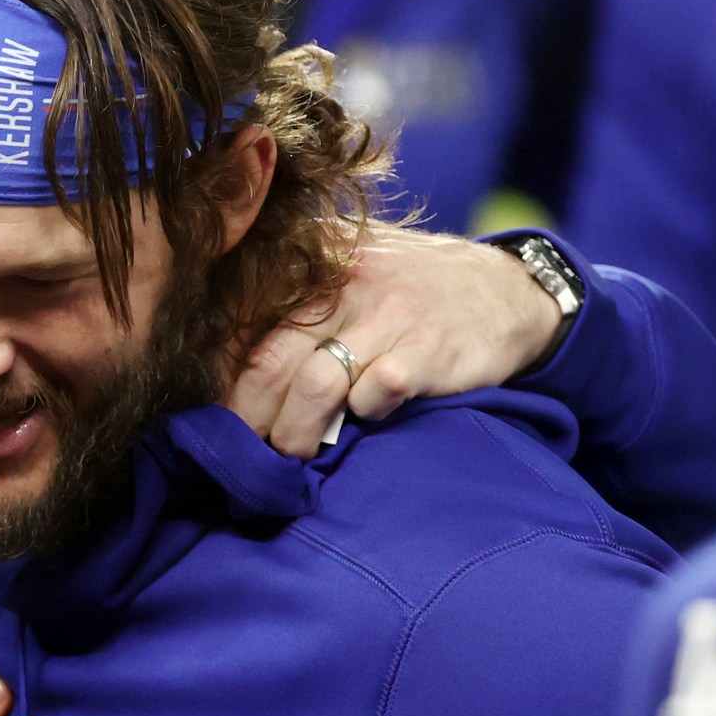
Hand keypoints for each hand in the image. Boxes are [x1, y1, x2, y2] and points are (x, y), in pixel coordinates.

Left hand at [223, 227, 566, 457]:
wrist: (507, 291)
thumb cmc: (410, 293)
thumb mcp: (350, 272)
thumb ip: (294, 304)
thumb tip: (223, 364)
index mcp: (316, 259)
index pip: (244, 316)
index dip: (219, 373)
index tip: (208, 413)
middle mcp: (346, 279)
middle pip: (270, 360)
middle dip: (247, 418)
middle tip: (238, 453)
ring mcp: (390, 312)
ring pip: (316, 385)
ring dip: (295, 434)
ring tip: (290, 456)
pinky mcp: (428, 349)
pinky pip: (375, 394)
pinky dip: (362, 418)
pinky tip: (362, 425)